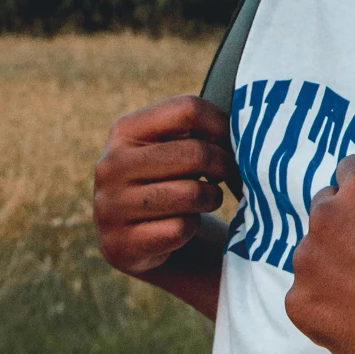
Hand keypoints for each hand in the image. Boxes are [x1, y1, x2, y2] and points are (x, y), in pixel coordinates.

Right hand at [92, 96, 233, 277]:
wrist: (134, 238)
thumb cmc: (165, 180)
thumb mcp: (167, 147)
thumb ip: (195, 131)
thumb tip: (242, 131)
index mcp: (124, 131)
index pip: (187, 109)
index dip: (221, 124)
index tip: (230, 141)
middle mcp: (112, 166)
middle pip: (196, 153)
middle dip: (223, 165)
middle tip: (228, 174)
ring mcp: (112, 207)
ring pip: (192, 193)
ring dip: (211, 198)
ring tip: (207, 198)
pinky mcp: (123, 244)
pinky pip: (181, 228)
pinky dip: (192, 227)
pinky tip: (183, 225)